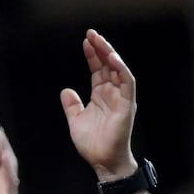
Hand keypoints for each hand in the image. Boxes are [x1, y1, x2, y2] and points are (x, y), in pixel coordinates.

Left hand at [60, 29, 137, 179]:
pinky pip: (127, 83)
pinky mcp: (127, 104)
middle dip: (100, 48)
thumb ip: (71, 105)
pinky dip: (120, 70)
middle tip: (91, 33)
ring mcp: (121, 97)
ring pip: (118, 69)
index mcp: (100, 94)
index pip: (97, 69)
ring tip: (100, 41)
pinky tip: (111, 59)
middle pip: (107, 65)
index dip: (92, 55)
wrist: (102, 160)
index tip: (85, 41)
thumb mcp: (75, 120)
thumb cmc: (91, 142)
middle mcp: (112, 93)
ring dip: (109, 54)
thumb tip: (65, 90)